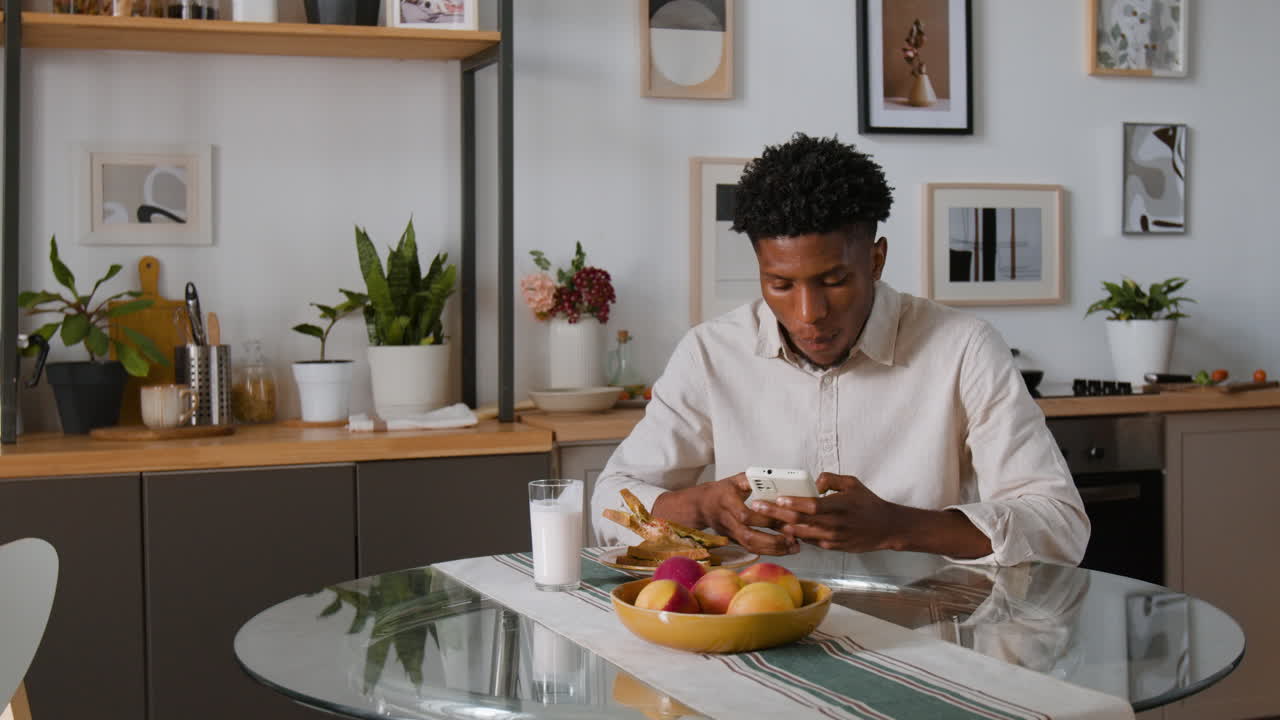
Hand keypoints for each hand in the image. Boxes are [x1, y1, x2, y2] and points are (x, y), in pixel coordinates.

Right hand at [653, 474, 797, 555]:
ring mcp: (731, 533)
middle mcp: (728, 520)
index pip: (745, 515)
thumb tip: (771, 478)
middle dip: (772, 540)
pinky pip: (752, 549)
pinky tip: (784, 549)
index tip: (783, 516)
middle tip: (792, 539)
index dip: (763, 518)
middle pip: (748, 536)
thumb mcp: (734, 480)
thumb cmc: (721, 491)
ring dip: (774, 549)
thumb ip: (752, 479)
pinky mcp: (735, 540)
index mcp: (727, 502)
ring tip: (793, 547)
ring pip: (751, 546)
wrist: (702, 505)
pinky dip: (770, 551)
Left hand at [749, 472, 899, 552]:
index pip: (812, 505)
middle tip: (758, 507)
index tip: (777, 498)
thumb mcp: (852, 483)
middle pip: (800, 521)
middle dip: (775, 514)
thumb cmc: (868, 503)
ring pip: (800, 533)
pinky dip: (794, 535)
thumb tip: (813, 483)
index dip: (793, 503)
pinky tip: (782, 528)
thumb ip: (830, 479)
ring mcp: (833, 538)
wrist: (886, 528)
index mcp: (840, 505)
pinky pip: (808, 541)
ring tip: (763, 517)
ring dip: (780, 526)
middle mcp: (835, 524)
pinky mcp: (832, 547)